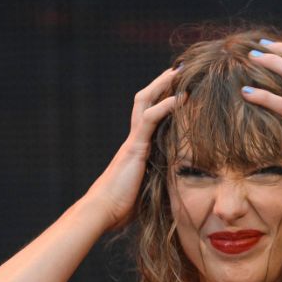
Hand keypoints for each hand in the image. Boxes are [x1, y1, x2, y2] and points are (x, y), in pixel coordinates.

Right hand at [83, 66, 179, 229]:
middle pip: (146, 100)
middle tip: (179, 68)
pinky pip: (149, 120)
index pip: (150, 114)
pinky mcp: (134, 147)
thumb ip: (158, 181)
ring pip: (145, 102)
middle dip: (162, 83)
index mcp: (137, 147)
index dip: (162, 98)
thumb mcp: (147, 190)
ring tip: (179, 72)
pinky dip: (164, 106)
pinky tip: (179, 96)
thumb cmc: (122, 207)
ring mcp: (133, 140)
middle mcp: (134, 138)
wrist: (101, 212)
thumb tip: (175, 187)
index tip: (178, 86)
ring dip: (162, 85)